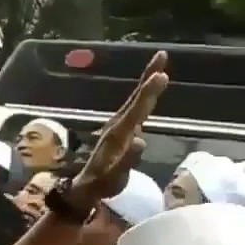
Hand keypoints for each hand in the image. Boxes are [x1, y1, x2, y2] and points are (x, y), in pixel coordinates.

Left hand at [69, 51, 167, 207]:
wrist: (83, 189)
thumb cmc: (100, 185)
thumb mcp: (113, 178)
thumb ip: (126, 161)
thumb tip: (140, 141)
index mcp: (117, 135)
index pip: (136, 110)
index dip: (148, 93)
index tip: (161, 75)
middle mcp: (116, 127)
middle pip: (135, 99)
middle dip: (148, 78)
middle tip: (162, 55)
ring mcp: (117, 128)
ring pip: (134, 101)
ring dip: (146, 83)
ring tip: (159, 68)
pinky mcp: (119, 131)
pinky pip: (134, 108)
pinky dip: (142, 96)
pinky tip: (148, 92)